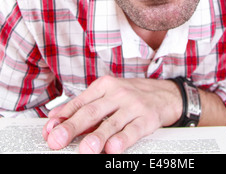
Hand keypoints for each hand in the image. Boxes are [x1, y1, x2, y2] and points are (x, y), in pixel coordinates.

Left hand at [43, 75, 181, 153]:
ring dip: (96, 137)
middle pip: (91, 111)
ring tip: (84, 150)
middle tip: (57, 140)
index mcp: (105, 85)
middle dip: (72, 128)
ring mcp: (133, 105)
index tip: (49, 130)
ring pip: (111, 123)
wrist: (166, 93)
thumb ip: (84, 105)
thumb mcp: (108, 93)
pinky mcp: (147, 118)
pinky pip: (133, 130)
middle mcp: (117, 93)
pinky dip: (122, 140)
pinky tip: (112, 149)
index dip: (63, 117)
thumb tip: (56, 118)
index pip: (80, 102)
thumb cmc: (132, 95)